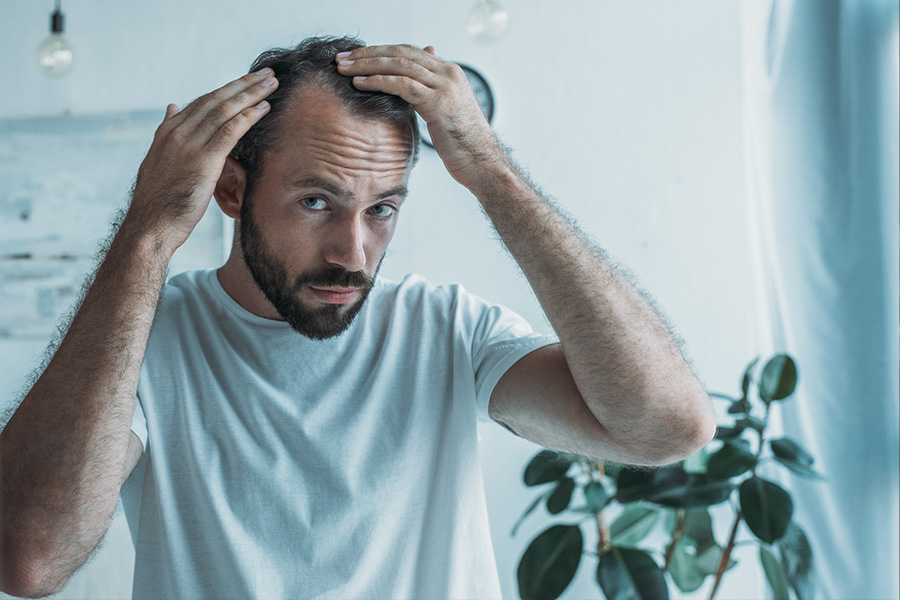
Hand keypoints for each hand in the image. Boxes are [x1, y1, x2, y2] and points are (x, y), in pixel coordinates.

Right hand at [124, 68, 278, 253]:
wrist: (150, 226)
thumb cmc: (158, 202)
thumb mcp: (159, 162)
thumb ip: (168, 133)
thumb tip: (172, 107)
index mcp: (167, 132)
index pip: (202, 103)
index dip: (227, 90)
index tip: (246, 81)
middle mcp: (177, 132)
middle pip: (215, 100)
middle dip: (243, 85)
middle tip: (267, 74)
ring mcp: (189, 145)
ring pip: (225, 110)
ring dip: (251, 94)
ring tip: (272, 84)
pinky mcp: (203, 160)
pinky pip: (230, 131)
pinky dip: (249, 116)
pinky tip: (264, 108)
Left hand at [335, 45, 502, 191]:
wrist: (483, 163)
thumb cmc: (463, 143)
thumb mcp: (445, 111)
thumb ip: (430, 93)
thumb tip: (412, 85)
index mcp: (449, 72)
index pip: (408, 51)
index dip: (379, 52)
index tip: (356, 57)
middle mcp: (448, 73)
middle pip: (400, 53)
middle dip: (368, 54)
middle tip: (342, 58)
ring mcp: (445, 86)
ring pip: (398, 65)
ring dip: (367, 65)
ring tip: (344, 69)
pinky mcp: (439, 102)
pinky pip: (402, 85)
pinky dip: (377, 81)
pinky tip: (359, 84)